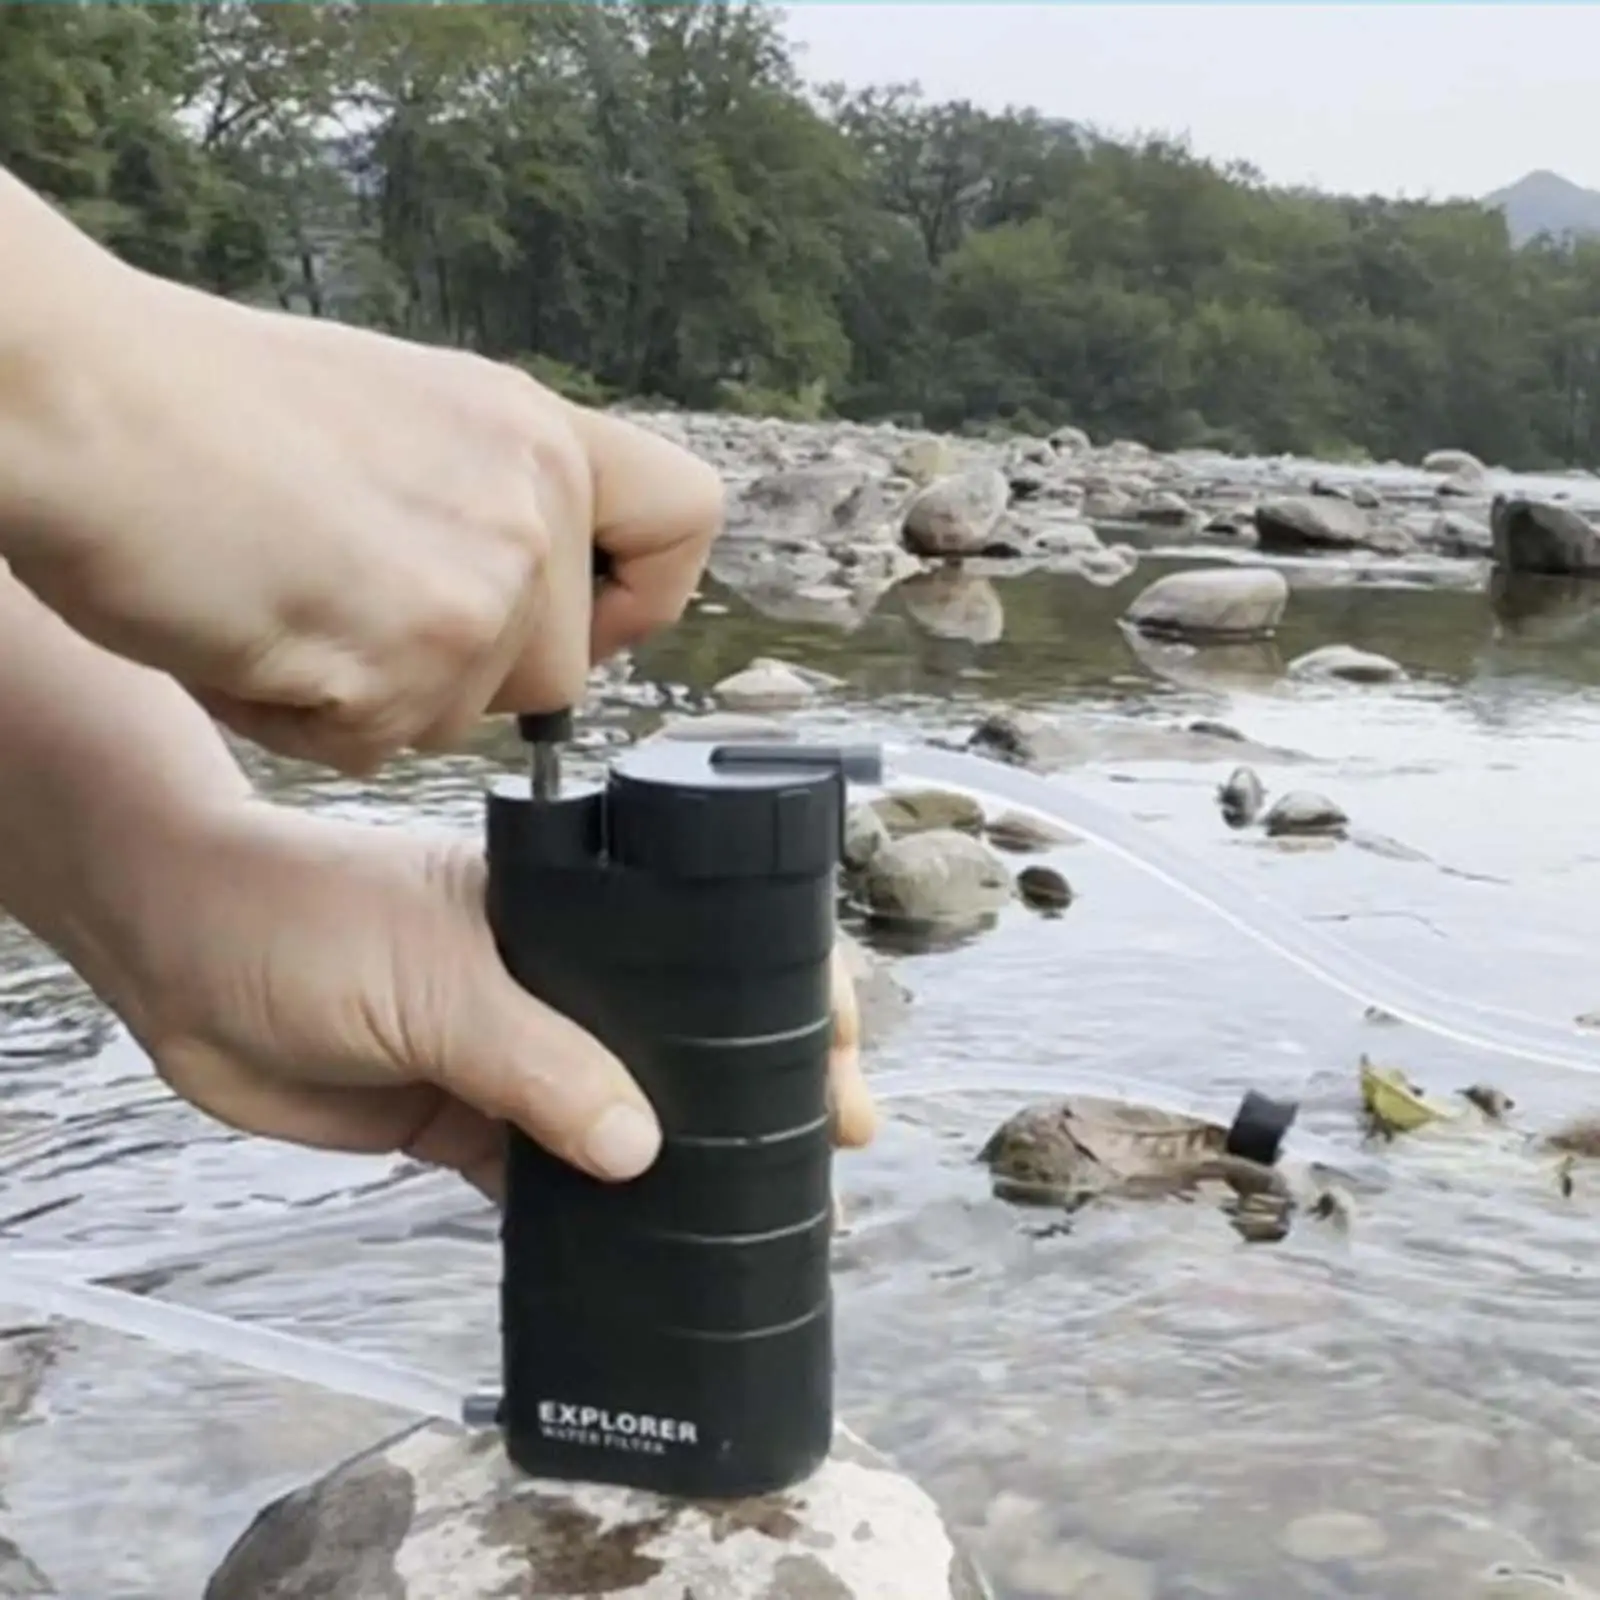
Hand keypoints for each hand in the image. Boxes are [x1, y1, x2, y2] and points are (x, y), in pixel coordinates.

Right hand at [4, 263, 722, 775]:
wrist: (77, 399)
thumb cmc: (205, 405)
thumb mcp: (408, 415)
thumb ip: (496, 500)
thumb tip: (540, 595)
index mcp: (536, 433)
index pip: (688, 522)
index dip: (644, 596)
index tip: (584, 616)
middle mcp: (528, 508)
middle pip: (561, 674)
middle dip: (468, 675)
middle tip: (359, 608)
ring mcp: (474, 592)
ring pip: (465, 720)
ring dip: (379, 696)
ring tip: (290, 603)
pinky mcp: (403, 668)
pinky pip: (378, 747)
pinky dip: (309, 717)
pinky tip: (255, 633)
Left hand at [105, 803, 876, 1199]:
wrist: (173, 958)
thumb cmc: (310, 918)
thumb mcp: (436, 980)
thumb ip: (538, 1062)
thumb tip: (645, 1153)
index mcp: (571, 909)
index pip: (706, 943)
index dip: (783, 993)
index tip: (843, 1055)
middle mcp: (556, 978)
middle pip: (678, 1037)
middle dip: (754, 1089)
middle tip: (831, 1148)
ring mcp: (510, 1050)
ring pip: (616, 1112)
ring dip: (678, 1161)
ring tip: (760, 1214)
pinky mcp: (458, 1118)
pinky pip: (538, 1173)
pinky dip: (584, 1213)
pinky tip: (641, 1251)